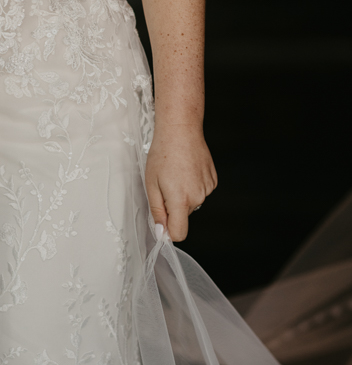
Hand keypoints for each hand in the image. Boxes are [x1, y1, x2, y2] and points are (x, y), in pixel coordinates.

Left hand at [145, 123, 216, 241]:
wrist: (181, 131)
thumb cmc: (162, 155)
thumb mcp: (151, 185)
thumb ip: (157, 211)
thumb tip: (161, 232)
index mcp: (181, 200)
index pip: (179, 233)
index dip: (168, 232)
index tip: (161, 225)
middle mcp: (198, 197)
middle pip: (183, 216)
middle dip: (172, 207)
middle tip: (163, 185)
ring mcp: (207, 189)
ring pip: (191, 203)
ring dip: (182, 195)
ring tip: (175, 175)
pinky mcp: (213, 181)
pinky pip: (199, 192)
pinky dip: (191, 186)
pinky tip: (186, 170)